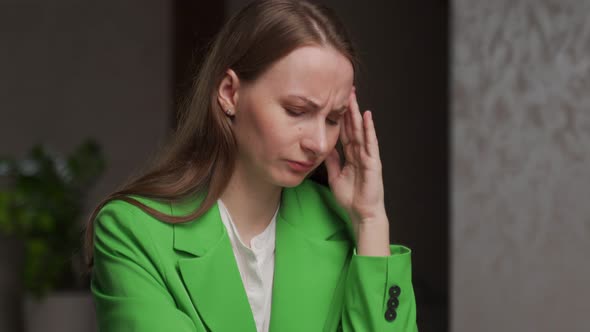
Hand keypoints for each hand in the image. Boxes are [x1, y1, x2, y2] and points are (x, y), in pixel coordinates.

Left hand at [324, 87, 386, 225]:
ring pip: (360, 130)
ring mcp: (367, 156)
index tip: (334, 102)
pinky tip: (367, 117)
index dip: (339, 117)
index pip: (344, 132)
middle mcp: (360, 152)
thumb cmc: (351, 198)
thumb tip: (325, 148)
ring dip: (357, 114)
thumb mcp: (335, 176)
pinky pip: (370, 142)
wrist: (361, 213)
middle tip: (345, 90)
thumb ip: (332, 161)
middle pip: (352, 127)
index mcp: (351, 155)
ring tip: (353, 97)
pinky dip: (369, 129)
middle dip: (349, 109)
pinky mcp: (373, 162)